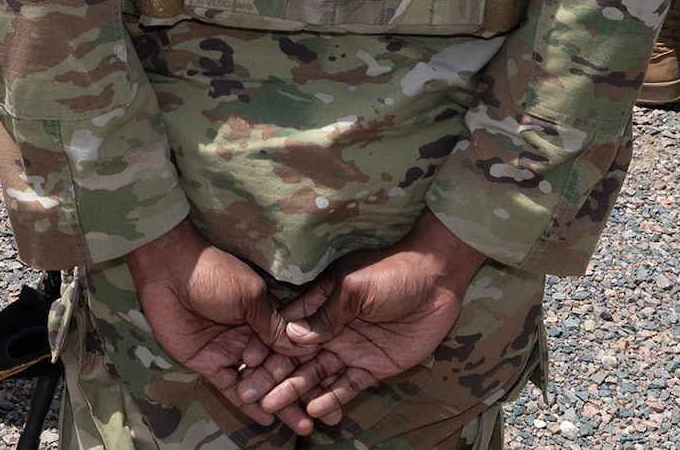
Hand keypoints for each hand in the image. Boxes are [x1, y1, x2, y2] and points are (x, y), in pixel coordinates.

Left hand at [125, 221, 309, 431]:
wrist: (170, 269)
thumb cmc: (215, 273)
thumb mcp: (252, 296)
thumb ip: (274, 325)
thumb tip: (305, 348)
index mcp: (266, 315)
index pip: (293, 348)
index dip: (314, 368)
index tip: (336, 388)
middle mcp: (251, 335)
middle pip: (280, 370)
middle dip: (302, 393)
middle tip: (323, 419)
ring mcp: (230, 349)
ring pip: (258, 383)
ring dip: (279, 403)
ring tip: (302, 426)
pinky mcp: (207, 361)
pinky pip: (230, 386)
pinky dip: (247, 403)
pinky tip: (265, 417)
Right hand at [246, 212, 485, 429]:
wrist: (437, 279)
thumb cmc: (392, 270)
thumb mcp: (355, 286)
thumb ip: (327, 314)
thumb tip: (294, 335)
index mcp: (321, 303)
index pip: (286, 329)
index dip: (265, 346)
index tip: (242, 363)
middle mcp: (331, 329)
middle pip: (295, 357)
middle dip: (271, 375)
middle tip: (247, 394)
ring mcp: (351, 349)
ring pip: (317, 375)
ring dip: (296, 391)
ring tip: (273, 408)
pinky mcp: (374, 366)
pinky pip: (348, 386)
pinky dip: (331, 398)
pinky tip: (314, 410)